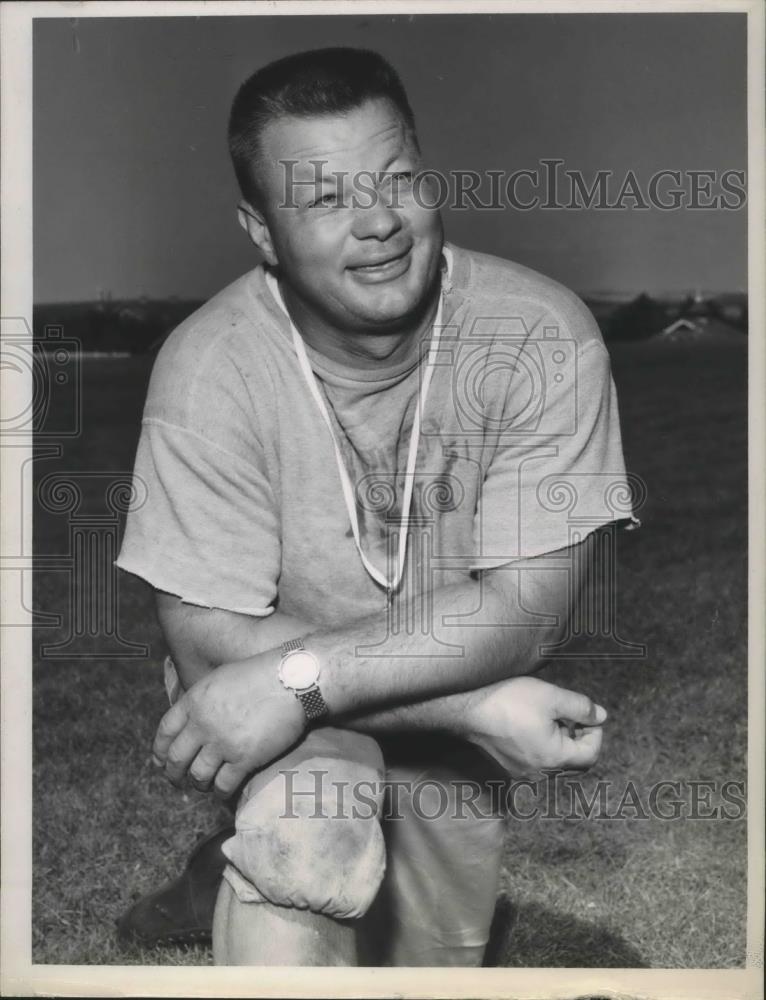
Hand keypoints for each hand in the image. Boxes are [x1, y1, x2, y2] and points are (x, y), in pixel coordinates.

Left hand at [151, 652, 306, 796]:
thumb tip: (194, 719)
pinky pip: (224, 785)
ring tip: (203, 785)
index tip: (161, 761)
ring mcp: (223, 743)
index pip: (165, 732)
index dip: (159, 750)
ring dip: (198, 784)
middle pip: (177, 758)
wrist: (290, 680)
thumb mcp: (221, 678)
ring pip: (198, 775)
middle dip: (173, 774)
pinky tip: (223, 792)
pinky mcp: (244, 758)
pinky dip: (220, 792)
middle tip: (177, 780)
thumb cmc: (260, 675)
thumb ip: (203, 700)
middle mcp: (203, 724)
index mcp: (195, 701)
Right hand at [464, 676, 606, 776]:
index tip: (587, 715)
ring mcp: (522, 772)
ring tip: (551, 718)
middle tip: (571, 715)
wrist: (466, 708)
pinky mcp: (509, 767)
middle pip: (574, 763)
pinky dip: (544, 747)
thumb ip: (580, 707)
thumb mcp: (551, 696)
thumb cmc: (508, 701)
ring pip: (555, 763)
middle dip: (579, 739)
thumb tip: (601, 716)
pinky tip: (533, 725)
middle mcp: (540, 773)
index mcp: (554, 758)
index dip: (596, 733)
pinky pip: (537, 762)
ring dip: (561, 743)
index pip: (591, 755)